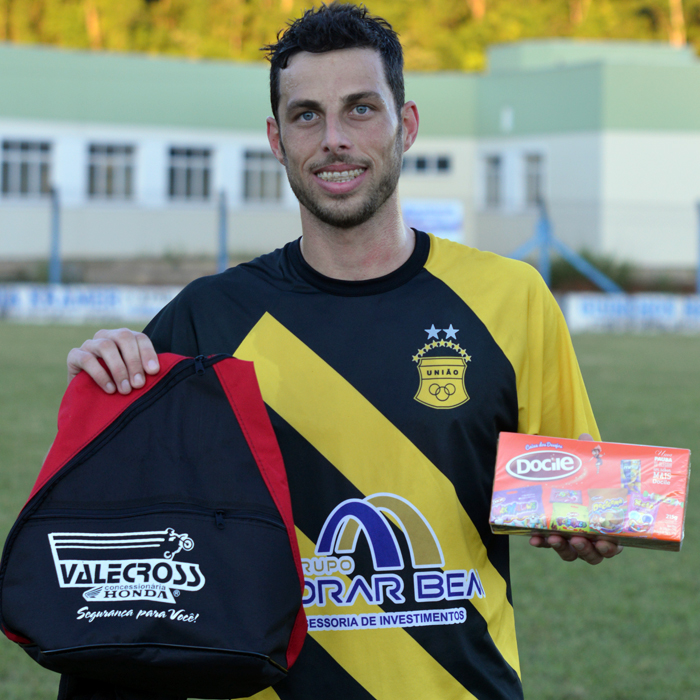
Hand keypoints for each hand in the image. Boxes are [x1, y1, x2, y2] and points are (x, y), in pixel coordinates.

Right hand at [66, 328, 159, 393]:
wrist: (89, 395)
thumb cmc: (118, 384)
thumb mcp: (132, 376)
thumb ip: (143, 370)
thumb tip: (156, 372)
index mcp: (124, 337)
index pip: (139, 338)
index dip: (148, 353)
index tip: (154, 372)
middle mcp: (107, 336)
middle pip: (124, 337)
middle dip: (134, 361)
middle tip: (139, 384)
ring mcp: (90, 344)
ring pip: (106, 346)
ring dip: (118, 369)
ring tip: (125, 390)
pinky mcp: (74, 355)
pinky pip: (87, 359)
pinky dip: (100, 375)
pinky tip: (110, 389)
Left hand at [527, 431, 622, 564]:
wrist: (565, 477)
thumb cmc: (586, 474)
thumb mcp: (590, 463)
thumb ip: (590, 452)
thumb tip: (585, 435)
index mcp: (608, 524)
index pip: (614, 544)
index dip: (610, 547)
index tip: (605, 542)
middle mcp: (592, 536)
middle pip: (593, 555)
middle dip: (586, 550)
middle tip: (577, 539)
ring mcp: (571, 538)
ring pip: (571, 553)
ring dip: (563, 549)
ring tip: (553, 537)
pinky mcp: (552, 535)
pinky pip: (548, 544)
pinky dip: (542, 543)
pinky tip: (533, 538)